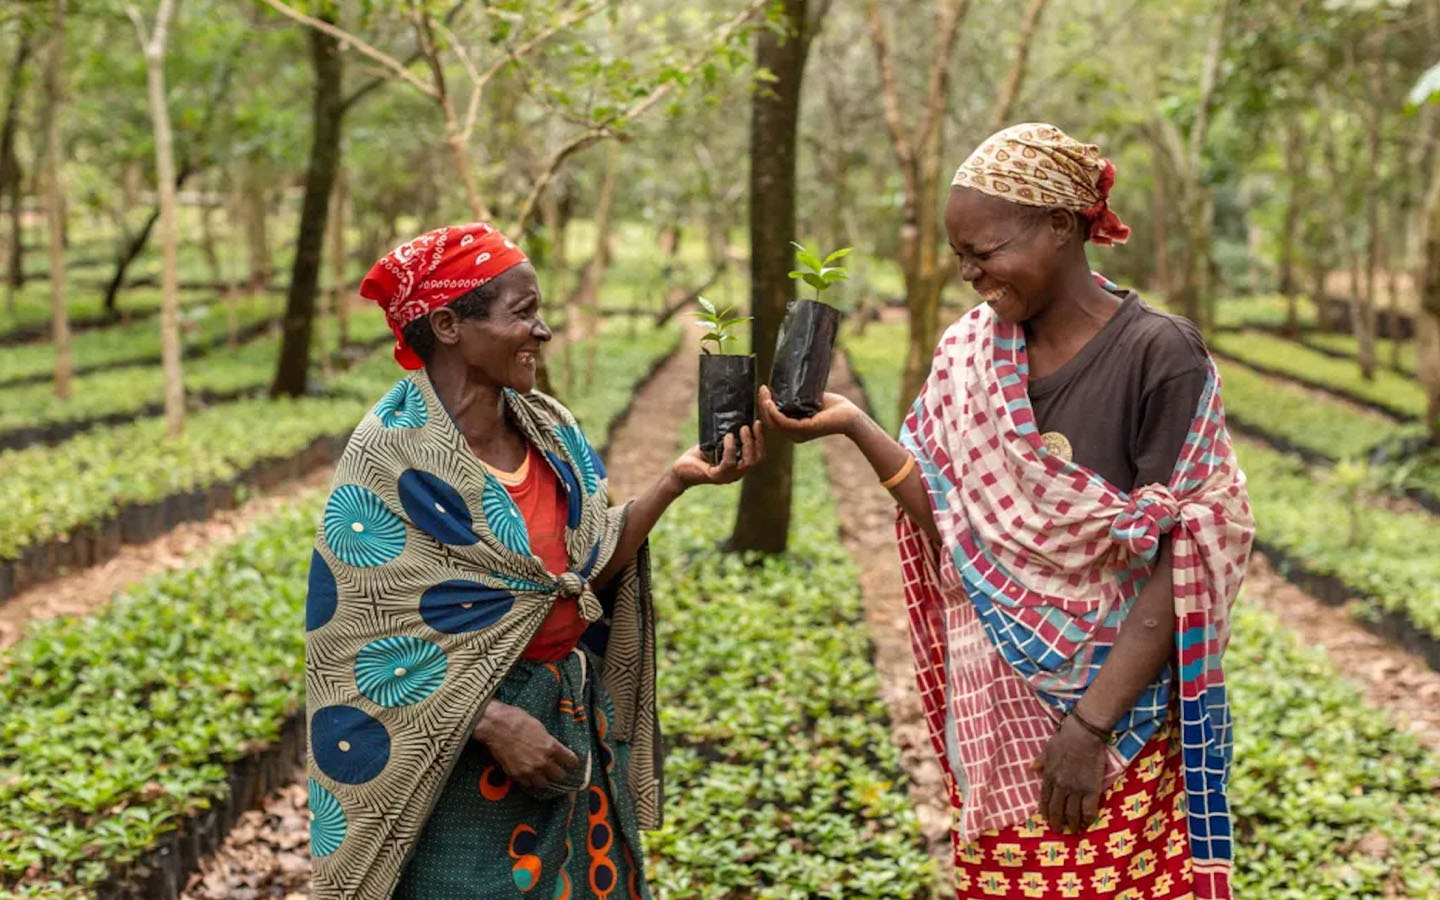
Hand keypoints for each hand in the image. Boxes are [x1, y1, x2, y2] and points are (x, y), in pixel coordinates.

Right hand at [473, 701, 578, 790]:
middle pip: (559, 776)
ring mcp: (529, 770)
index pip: (571, 761)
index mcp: (551, 747)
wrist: (496, 726)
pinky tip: (528, 773)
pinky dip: (529, 780)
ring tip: (541, 773)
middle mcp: (543, 761)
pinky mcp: (517, 775)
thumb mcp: (540, 728)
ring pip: (544, 784)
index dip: (572, 761)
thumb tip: (553, 748)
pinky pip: (528, 784)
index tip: (571, 762)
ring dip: (544, 778)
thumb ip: (549, 741)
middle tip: (555, 767)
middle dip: (558, 771)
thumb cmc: (517, 720)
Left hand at [671, 422, 765, 487]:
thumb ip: (727, 436)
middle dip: (758, 440)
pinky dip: (730, 448)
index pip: (758, 455)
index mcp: (739, 465)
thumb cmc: (698, 456)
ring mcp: (728, 477)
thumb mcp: (716, 443)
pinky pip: (729, 463)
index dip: (761, 440)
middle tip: (753, 424)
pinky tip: (728, 436)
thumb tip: (736, 414)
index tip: (758, 423)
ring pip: (747, 462)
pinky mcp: (716, 476)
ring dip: (747, 443)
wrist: (680, 469)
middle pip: (756, 459)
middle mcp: (737, 473)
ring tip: (743, 428)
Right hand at [758, 386, 861, 442]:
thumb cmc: (834, 407)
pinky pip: (782, 422)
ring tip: (764, 392)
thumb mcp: (811, 400)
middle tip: (762, 389)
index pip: (773, 420)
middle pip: (769, 422)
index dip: (765, 406)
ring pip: (773, 422)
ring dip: (765, 407)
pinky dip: (773, 412)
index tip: (764, 390)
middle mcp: (794, 434)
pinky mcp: (804, 429)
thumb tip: (787, 382)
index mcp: (794, 429)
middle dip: (762, 404)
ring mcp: (798, 433)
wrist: (851, 416)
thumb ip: (799, 397)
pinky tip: (770, 402)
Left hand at [1033, 716, 1107, 832]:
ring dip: (1072, 825)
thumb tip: (1030, 767)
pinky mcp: (1091, 789)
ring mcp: (1076, 789)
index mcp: (1048, 776)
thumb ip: (1040, 761)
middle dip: (1057, 823)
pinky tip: (1087, 824)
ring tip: (1073, 831)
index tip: (1046, 820)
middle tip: (1059, 831)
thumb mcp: (1048, 748)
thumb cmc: (1065, 738)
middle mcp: (1060, 786)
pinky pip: (1089, 810)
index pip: (1045, 800)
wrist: (1084, 735)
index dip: (1045, 812)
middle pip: (1057, 810)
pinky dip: (1087, 820)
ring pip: (1072, 814)